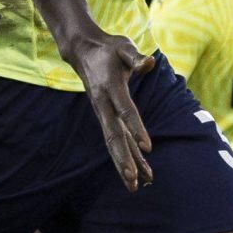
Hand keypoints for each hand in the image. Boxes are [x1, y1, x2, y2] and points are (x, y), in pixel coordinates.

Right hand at [66, 30, 156, 190]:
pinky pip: (117, 139)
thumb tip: (149, 62)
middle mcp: (104, 105)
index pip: (125, 111)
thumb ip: (136, 58)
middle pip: (114, 136)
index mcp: (111, 88)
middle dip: (124, 158)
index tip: (148, 147)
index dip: (136, 128)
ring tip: (135, 186)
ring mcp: (104, 113)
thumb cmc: (108, 49)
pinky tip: (139, 172)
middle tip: (133, 179)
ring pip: (114, 143)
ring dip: (124, 164)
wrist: (83, 51)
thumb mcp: (123, 47)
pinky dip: (128, 155)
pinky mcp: (107, 117)